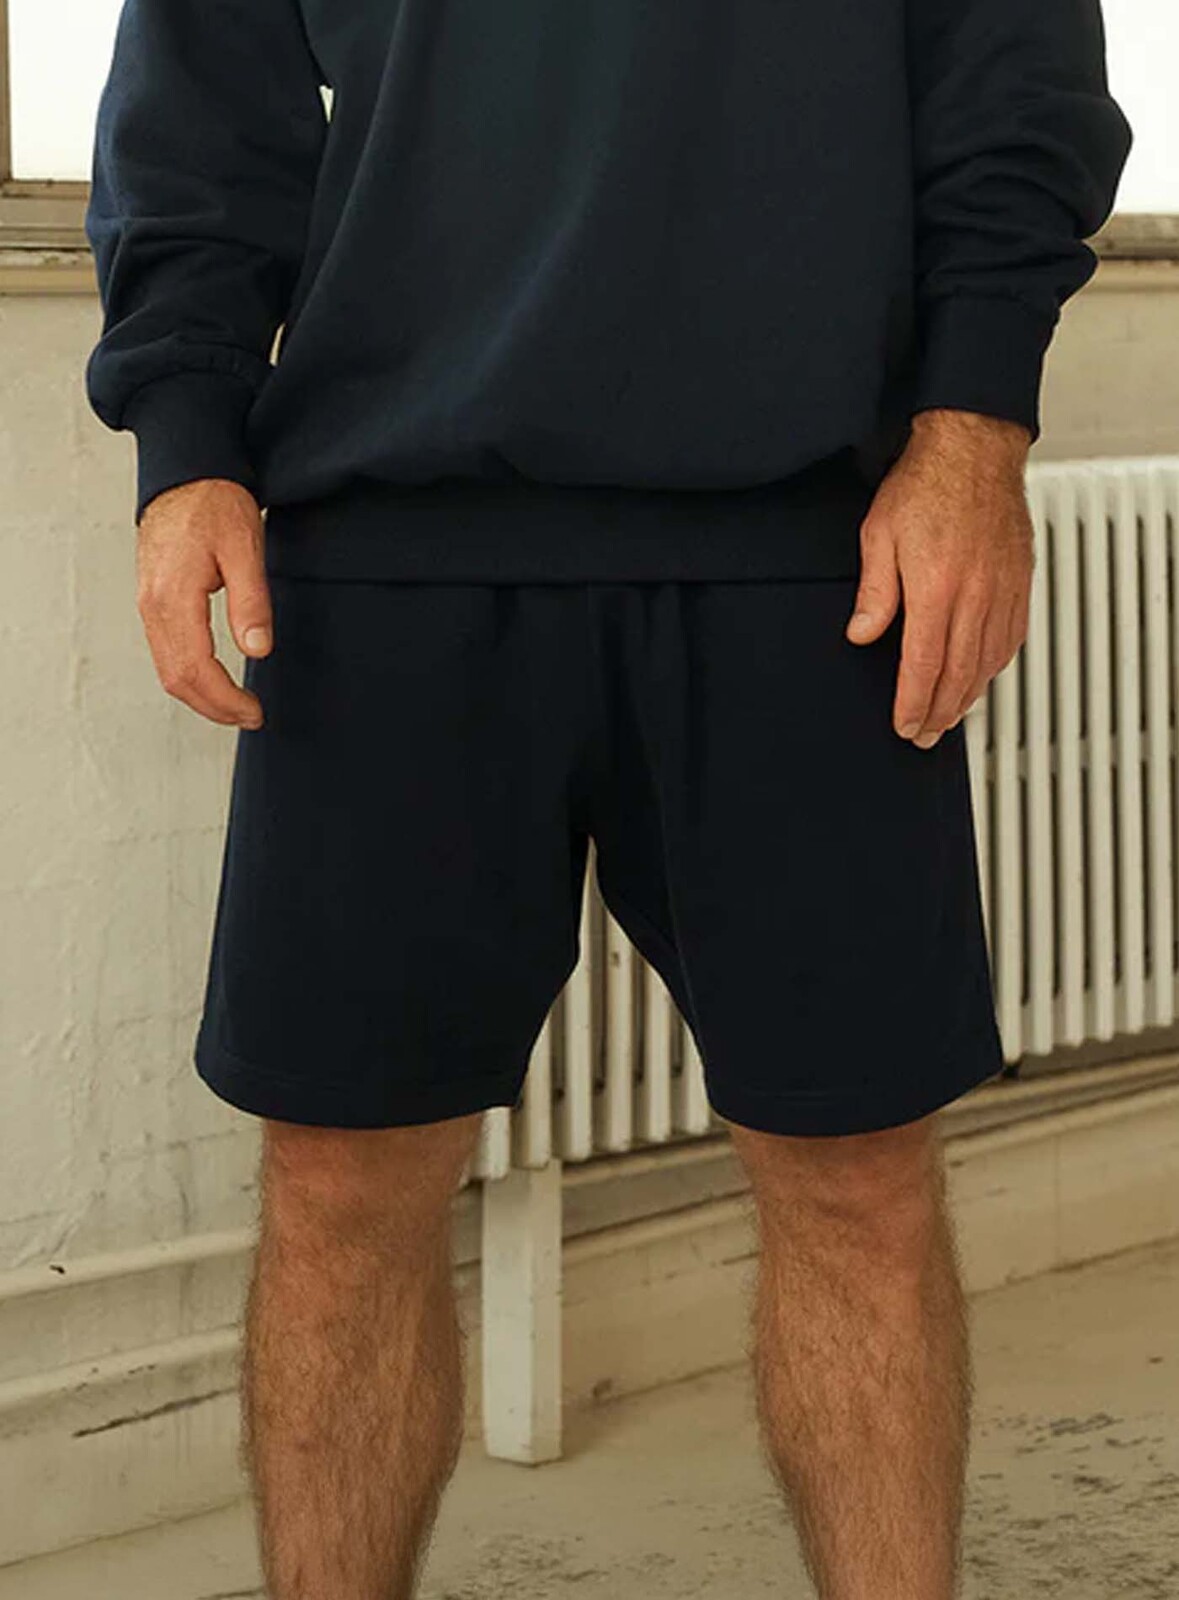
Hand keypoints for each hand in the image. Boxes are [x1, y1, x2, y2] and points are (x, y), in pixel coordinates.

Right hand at [136, 478, 271, 727]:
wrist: (184, 472)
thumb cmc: (214, 503)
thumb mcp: (245, 547)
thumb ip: (251, 601)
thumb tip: (258, 649)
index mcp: (173, 596)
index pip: (196, 669)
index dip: (226, 700)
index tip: (255, 711)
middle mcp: (153, 606)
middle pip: (177, 679)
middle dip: (214, 707)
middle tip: (252, 717)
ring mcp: (149, 605)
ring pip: (168, 669)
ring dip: (201, 696)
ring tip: (236, 707)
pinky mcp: (153, 601)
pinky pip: (165, 652)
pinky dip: (189, 676)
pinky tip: (215, 680)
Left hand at [845, 409, 1033, 747]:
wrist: (973, 446)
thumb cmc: (924, 484)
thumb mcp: (879, 534)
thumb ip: (874, 591)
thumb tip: (863, 634)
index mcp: (937, 588)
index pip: (923, 665)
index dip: (914, 703)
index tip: (905, 725)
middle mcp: (975, 595)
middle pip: (959, 674)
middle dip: (940, 713)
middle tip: (925, 736)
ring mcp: (1002, 589)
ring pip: (988, 661)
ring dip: (969, 696)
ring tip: (950, 717)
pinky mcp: (1019, 579)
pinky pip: (1012, 636)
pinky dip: (996, 665)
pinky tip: (983, 675)